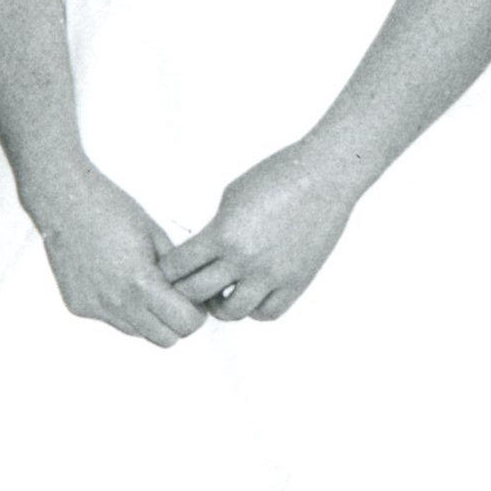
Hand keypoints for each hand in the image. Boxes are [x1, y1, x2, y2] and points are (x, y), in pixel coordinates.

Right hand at [25, 164, 205, 344]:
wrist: (63, 201)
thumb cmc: (112, 210)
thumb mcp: (156, 235)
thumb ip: (176, 271)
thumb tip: (191, 294)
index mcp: (141, 283)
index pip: (184, 324)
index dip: (195, 314)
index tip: (192, 301)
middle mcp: (117, 303)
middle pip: (165, 340)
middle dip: (175, 322)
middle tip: (173, 299)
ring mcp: (95, 308)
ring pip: (138, 332)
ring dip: (147, 318)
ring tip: (141, 286)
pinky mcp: (79, 307)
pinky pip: (111, 319)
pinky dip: (120, 308)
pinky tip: (112, 279)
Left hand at [160, 139, 359, 322]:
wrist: (323, 177)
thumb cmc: (275, 177)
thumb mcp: (231, 197)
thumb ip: (214, 230)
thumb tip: (202, 253)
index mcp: (223, 234)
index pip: (178, 266)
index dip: (167, 269)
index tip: (167, 269)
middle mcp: (245, 260)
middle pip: (197, 293)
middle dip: (185, 290)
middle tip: (186, 286)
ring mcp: (272, 275)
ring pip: (232, 311)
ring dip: (219, 305)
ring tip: (218, 294)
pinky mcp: (296, 283)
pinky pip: (267, 313)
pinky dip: (253, 308)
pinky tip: (249, 294)